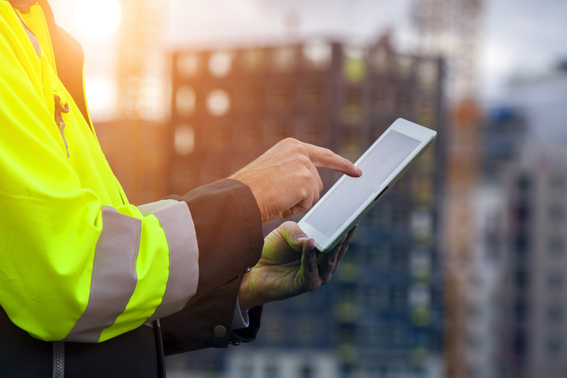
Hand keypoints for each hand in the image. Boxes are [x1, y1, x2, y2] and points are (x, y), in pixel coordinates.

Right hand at [230, 138, 361, 221]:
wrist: (240, 195)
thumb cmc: (249, 188)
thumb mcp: (271, 170)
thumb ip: (292, 171)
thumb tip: (311, 187)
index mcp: (291, 145)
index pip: (323, 155)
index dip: (342, 165)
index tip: (358, 171)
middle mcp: (299, 151)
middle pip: (317, 182)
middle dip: (304, 196)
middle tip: (280, 198)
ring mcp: (303, 165)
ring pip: (313, 194)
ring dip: (297, 203)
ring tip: (276, 198)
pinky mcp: (305, 181)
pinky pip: (308, 203)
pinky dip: (295, 209)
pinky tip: (280, 203)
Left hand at [237, 221, 356, 308]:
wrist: (254, 270)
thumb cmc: (273, 249)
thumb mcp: (285, 232)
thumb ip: (297, 232)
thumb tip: (309, 240)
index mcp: (323, 251)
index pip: (340, 239)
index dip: (348, 227)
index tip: (355, 215)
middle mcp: (324, 264)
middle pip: (338, 249)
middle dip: (345, 236)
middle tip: (351, 222)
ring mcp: (318, 276)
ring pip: (329, 261)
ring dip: (333, 247)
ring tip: (337, 234)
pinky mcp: (307, 285)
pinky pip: (311, 269)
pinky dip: (310, 256)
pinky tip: (310, 243)